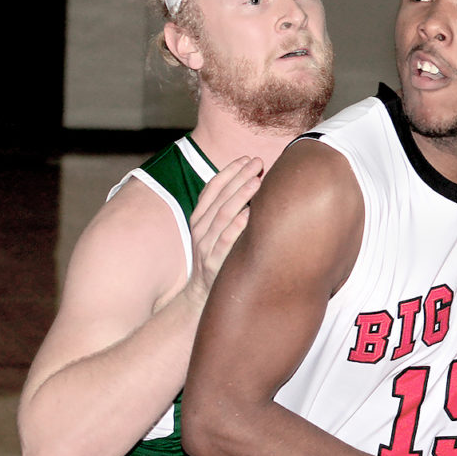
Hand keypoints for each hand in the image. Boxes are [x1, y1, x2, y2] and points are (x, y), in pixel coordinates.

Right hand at [185, 157, 263, 304]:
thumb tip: (252, 189)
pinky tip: (251, 215)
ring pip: (222, 215)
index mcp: (199, 219)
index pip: (212, 189)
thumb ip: (227, 214)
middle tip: (257, 162)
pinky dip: (237, 227)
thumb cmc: (216, 260)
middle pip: (219, 197)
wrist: (201, 297)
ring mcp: (205, 246)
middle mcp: (200, 229)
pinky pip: (225, 242)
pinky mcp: (214, 263)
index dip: (228, 172)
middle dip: (239, 177)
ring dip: (240, 196)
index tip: (246, 158)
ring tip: (257, 181)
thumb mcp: (216, 234)